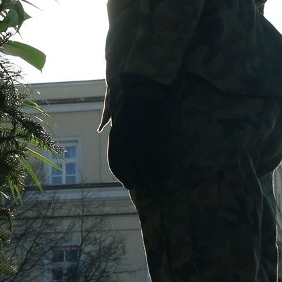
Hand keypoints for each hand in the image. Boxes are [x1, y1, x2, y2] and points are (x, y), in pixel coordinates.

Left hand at [107, 77, 170, 191]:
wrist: (143, 93)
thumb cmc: (132, 106)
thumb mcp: (120, 123)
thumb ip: (119, 138)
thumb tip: (121, 152)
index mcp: (115, 139)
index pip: (116, 164)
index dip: (122, 177)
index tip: (129, 184)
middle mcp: (125, 143)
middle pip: (130, 170)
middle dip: (138, 182)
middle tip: (146, 189)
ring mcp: (139, 142)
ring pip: (144, 169)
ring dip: (151, 180)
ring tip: (158, 187)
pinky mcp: (153, 139)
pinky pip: (157, 160)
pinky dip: (162, 170)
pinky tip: (166, 175)